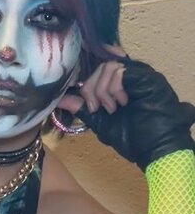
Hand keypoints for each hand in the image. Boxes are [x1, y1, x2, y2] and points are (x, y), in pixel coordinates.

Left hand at [59, 55, 194, 169]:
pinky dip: (113, 88)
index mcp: (117, 85)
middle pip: (98, 66)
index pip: (98, 66)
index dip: (87, 73)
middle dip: (90, 89)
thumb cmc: (132, 136)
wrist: (154, 147)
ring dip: (102, 91)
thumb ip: (82, 108)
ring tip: (111, 108)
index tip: (80, 90)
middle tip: (96, 109)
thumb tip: (60, 99)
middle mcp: (128, 76)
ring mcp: (138, 74)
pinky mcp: (145, 76)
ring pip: (107, 67)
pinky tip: (121, 103)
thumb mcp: (100, 122)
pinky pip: (119, 71)